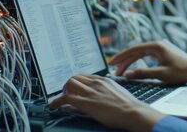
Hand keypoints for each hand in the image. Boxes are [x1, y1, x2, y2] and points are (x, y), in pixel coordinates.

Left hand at [49, 74, 164, 131]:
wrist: (133, 111)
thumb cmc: (129, 105)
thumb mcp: (117, 92)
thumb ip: (108, 90)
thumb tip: (103, 94)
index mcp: (104, 80)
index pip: (84, 75)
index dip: (76, 81)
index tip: (73, 87)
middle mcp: (96, 83)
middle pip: (75, 77)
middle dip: (67, 86)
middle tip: (66, 94)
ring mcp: (91, 92)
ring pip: (69, 85)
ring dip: (62, 92)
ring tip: (61, 100)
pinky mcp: (87, 103)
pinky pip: (67, 99)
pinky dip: (57, 101)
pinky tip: (54, 106)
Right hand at [109, 40, 186, 85]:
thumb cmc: (183, 72)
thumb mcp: (162, 74)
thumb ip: (143, 74)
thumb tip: (127, 74)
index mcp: (156, 46)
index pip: (134, 50)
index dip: (121, 57)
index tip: (111, 63)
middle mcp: (158, 44)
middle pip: (136, 52)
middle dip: (124, 61)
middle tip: (114, 70)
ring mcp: (161, 48)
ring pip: (141, 54)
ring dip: (131, 62)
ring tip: (121, 72)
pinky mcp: (163, 53)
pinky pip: (147, 56)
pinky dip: (139, 62)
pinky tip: (133, 68)